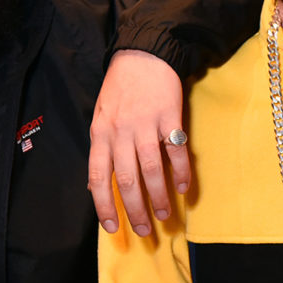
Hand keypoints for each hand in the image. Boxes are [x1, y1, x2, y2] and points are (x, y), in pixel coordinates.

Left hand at [89, 49, 191, 236]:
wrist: (143, 52)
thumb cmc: (120, 88)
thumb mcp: (101, 116)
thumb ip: (103, 148)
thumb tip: (100, 185)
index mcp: (100, 133)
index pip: (98, 177)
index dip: (104, 205)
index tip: (113, 228)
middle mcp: (120, 131)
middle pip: (127, 180)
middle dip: (135, 210)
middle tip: (145, 230)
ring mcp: (145, 124)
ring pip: (151, 170)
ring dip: (159, 197)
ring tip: (166, 215)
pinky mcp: (169, 116)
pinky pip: (175, 151)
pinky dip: (181, 172)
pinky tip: (184, 187)